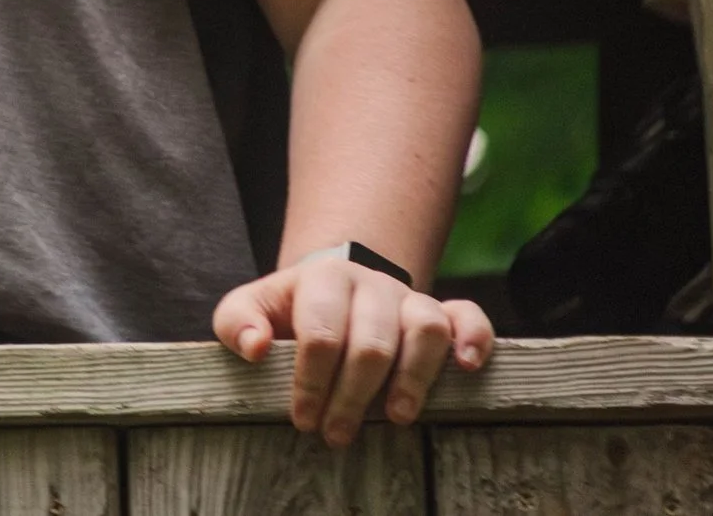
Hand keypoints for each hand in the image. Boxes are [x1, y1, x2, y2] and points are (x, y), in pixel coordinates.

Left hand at [213, 255, 492, 446]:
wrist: (332, 287)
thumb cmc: (289, 310)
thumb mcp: (250, 308)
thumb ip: (238, 322)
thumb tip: (256, 348)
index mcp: (323, 278)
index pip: (320, 333)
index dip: (311, 382)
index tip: (302, 419)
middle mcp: (371, 282)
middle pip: (373, 342)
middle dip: (352, 396)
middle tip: (336, 435)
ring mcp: (411, 297)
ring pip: (426, 330)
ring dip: (413, 378)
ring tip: (394, 417)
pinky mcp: (443, 312)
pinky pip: (469, 317)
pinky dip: (475, 339)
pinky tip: (467, 368)